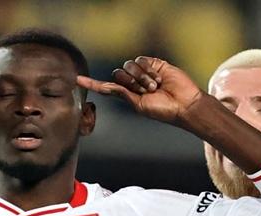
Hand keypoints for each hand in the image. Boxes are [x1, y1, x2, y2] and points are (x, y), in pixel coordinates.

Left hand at [76, 56, 202, 125]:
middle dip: (130, 83)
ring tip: (154, 86)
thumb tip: (107, 86)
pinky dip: (147, 70)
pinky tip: (159, 79)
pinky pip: (141, 60)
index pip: (106, 86)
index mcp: (127, 94)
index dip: (92, 83)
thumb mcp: (139, 106)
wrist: (183, 104)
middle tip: (146, 91)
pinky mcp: (153, 63)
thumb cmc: (163, 110)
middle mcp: (133, 82)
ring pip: (128, 66)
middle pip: (118, 74)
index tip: (77, 80)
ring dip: (140, 77)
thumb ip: (123, 94)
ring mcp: (143, 72)